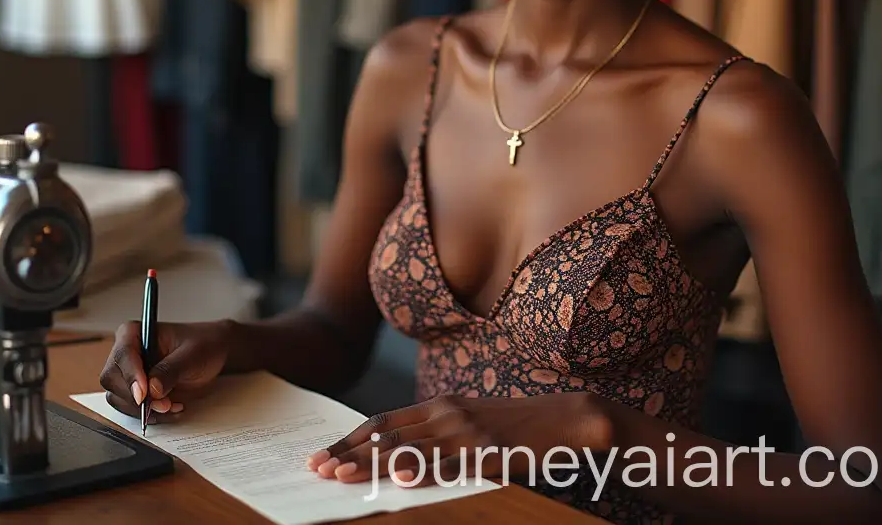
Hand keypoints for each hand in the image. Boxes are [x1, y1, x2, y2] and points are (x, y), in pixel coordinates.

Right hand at [99, 319, 230, 418]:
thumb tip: (151, 389)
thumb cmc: (203, 344)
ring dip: (144, 409)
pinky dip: (149, 415)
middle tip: (164, 404)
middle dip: (137, 397)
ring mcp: (128, 373)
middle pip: (112, 380)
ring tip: (172, 405)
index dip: (130, 375)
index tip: (143, 394)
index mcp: (135, 333)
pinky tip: (170, 408)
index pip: (122, 354)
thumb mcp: (192, 354)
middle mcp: (126, 353)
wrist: (213, 354)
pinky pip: (130, 409)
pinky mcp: (133, 391)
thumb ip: (171, 370)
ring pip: (118, 398)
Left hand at [308, 392, 614, 485]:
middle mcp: (447, 413)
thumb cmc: (516, 426)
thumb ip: (438, 435)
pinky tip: (400, 478)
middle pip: (387, 434)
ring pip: (408, 449)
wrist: (564, 417)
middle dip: (349, 453)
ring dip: (370, 464)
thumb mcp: (471, 421)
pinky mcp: (486, 449)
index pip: (383, 420)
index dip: (352, 438)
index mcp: (441, 404)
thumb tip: (399, 459)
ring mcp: (466, 431)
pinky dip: (421, 472)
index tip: (325, 454)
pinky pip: (447, 464)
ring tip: (340, 476)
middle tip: (317, 469)